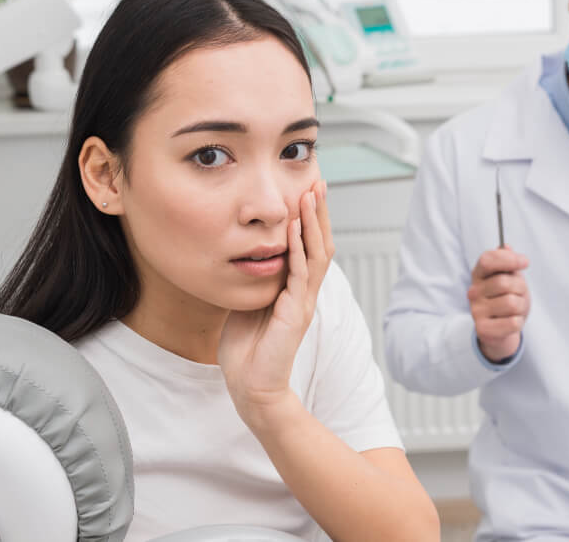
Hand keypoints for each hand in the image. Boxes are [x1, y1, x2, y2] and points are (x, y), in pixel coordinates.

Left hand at [218, 180, 334, 427]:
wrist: (252, 387)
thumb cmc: (247, 350)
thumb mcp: (249, 302)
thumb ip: (256, 280)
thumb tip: (247, 254)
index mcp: (295, 289)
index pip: (309, 246)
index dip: (311, 219)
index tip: (308, 190)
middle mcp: (305, 293)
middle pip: (320, 244)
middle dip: (319, 212)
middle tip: (318, 182)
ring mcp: (302, 303)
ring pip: (316, 255)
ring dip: (313, 223)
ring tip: (310, 195)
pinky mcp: (294, 314)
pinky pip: (300, 275)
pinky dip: (297, 249)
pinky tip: (293, 229)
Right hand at [467, 246, 530, 362]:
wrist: (502, 330)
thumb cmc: (508, 299)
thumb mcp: (511, 278)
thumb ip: (508, 262)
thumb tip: (506, 246)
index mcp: (479, 274)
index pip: (487, 259)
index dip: (508, 258)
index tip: (525, 262)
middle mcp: (473, 291)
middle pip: (505, 282)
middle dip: (521, 288)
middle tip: (519, 294)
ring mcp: (476, 310)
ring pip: (512, 303)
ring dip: (521, 307)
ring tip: (515, 310)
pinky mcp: (482, 329)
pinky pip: (512, 322)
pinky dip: (518, 322)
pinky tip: (511, 322)